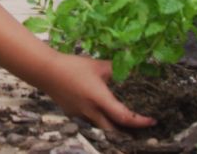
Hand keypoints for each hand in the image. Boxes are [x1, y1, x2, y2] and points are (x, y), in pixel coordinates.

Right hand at [38, 53, 154, 130]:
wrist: (45, 71)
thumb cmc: (72, 65)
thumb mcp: (97, 65)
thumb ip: (116, 68)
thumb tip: (133, 66)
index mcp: (98, 98)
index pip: (123, 116)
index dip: (139, 121)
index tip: (152, 120)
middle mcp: (90, 111)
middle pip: (113, 130)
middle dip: (128, 131)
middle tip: (141, 126)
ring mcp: (80, 115)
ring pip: (101, 127)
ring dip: (114, 126)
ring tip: (124, 119)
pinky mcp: (73, 113)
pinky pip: (90, 121)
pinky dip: (100, 119)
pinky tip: (103, 111)